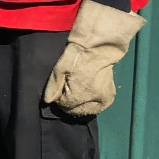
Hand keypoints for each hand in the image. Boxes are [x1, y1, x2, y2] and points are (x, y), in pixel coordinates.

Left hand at [43, 0, 145, 115]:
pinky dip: (90, 103)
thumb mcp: (59, 68)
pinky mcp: (110, 97)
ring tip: (77, 90)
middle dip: (69, 102)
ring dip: (80, 104)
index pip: (65, 106)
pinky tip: (86, 93)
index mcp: (80, 95)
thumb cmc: (76, 56)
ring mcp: (104, 100)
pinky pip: (97, 107)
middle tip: (68, 88)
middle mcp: (93, 101)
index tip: (59, 88)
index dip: (59, 98)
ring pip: (86, 110)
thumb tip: (48, 101)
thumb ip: (53, 86)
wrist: (99, 48)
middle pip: (76, 111)